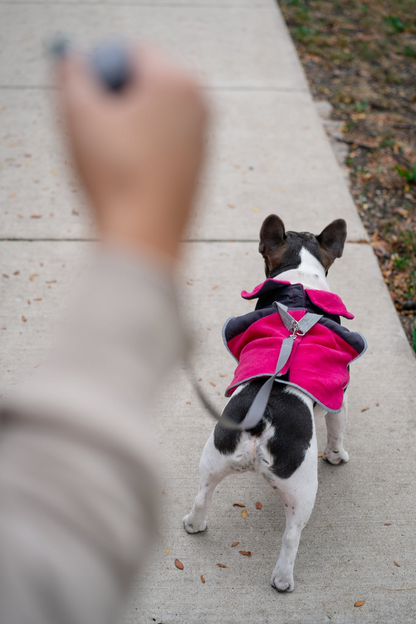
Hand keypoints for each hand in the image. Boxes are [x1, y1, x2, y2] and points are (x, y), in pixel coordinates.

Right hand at [58, 45, 207, 261]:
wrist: (146, 238)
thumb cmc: (116, 177)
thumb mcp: (79, 114)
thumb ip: (73, 74)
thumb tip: (77, 62)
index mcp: (178, 80)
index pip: (132, 54)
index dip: (102, 75)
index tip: (91, 107)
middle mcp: (200, 103)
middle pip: (146, 83)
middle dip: (117, 100)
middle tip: (98, 132)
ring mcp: (204, 137)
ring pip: (154, 116)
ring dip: (129, 128)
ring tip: (116, 160)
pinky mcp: (200, 165)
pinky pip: (164, 143)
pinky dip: (145, 151)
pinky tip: (132, 176)